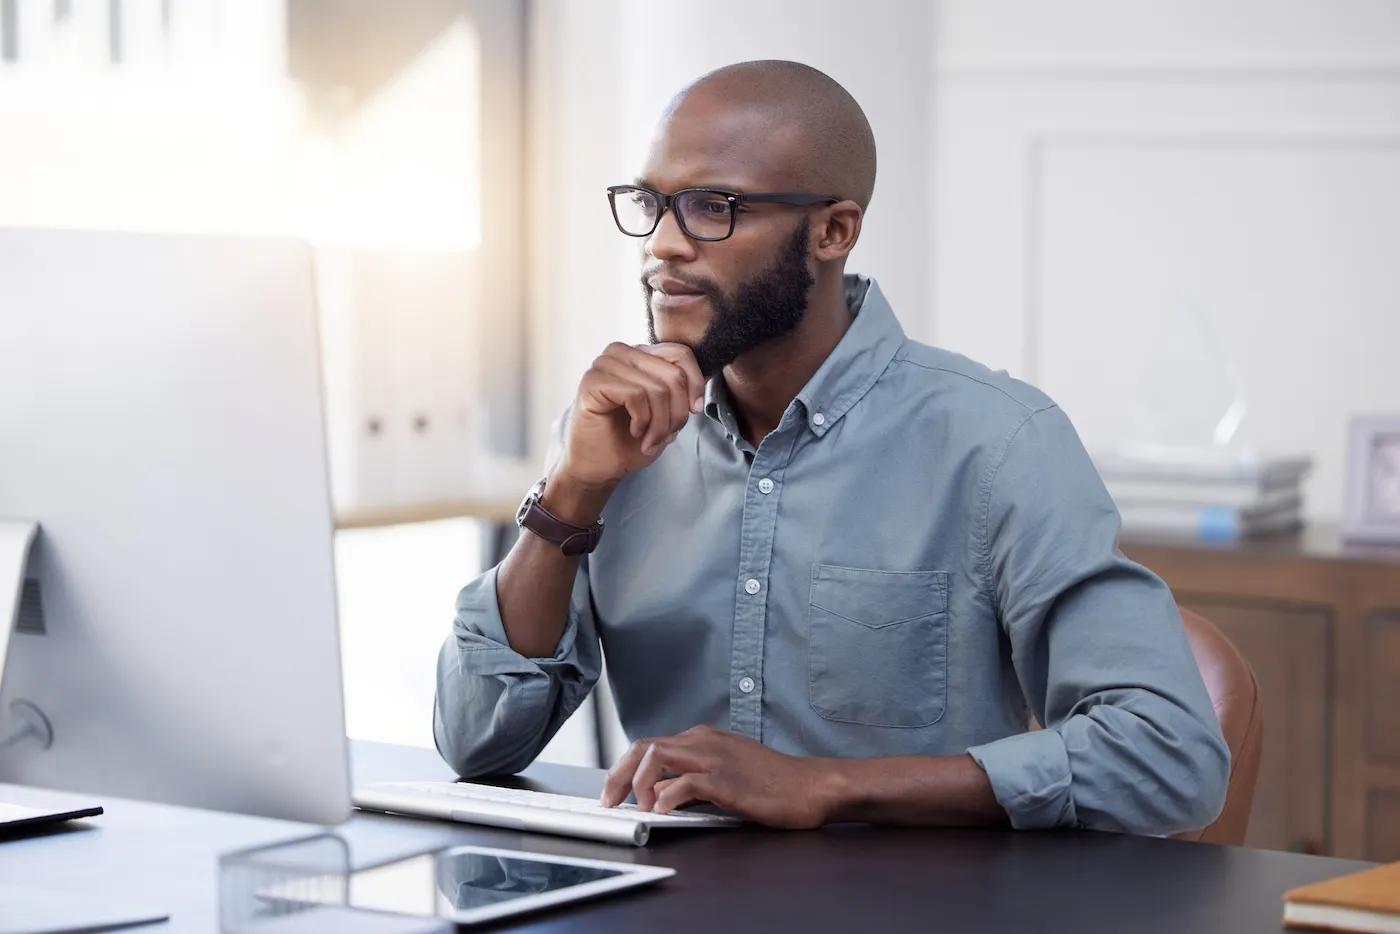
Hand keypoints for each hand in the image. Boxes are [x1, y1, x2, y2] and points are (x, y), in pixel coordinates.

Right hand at [553, 343, 705, 497]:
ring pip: (657, 387)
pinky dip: (642, 421)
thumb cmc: (630, 441)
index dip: (695, 383)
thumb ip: (681, 391)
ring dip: (660, 423)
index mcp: (639, 354)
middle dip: (678, 412)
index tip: (694, 411)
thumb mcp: (666, 413)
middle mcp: (621, 353)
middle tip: (667, 435)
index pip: (680, 353)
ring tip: (651, 439)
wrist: (599, 468)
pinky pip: (636, 395)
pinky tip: (635, 432)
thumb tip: (704, 380)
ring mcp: (604, 364)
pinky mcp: (592, 381)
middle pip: (673, 373)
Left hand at [599, 724, 836, 828]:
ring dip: (638, 783)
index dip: (624, 768)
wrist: (808, 786)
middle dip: (619, 773)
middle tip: (608, 800)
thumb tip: (659, 793)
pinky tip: (661, 811)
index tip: (613, 790)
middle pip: (645, 747)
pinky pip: (684, 783)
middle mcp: (704, 741)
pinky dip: (665, 797)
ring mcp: (714, 757)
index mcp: (702, 738)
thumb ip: (690, 780)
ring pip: (657, 756)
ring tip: (636, 807)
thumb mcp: (724, 775)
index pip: (650, 745)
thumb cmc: (772, 782)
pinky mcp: (725, 780)